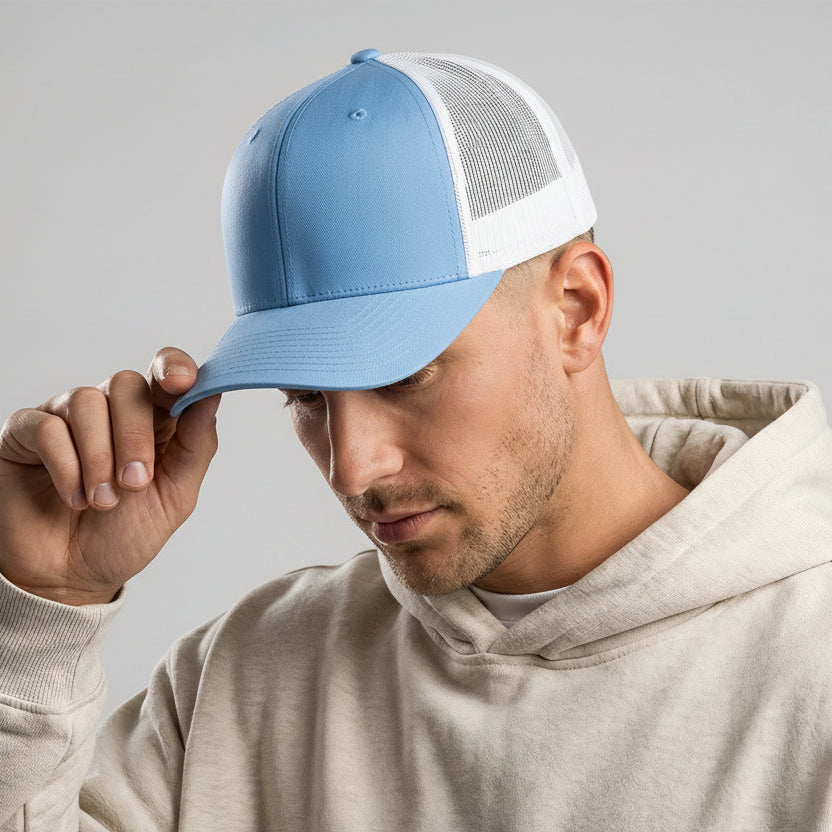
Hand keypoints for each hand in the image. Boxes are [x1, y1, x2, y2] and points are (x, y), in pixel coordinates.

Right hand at [0, 347, 220, 604]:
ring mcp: (66, 418)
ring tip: (102, 502)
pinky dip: (65, 465)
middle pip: (126, 384)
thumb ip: (197, 445)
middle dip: (135, 436)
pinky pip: (46, 427)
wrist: (71, 578)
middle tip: (135, 483)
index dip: (174, 367)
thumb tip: (212, 394)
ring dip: (99, 457)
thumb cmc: (125, 535)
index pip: (164, 372)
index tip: (182, 382)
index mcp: (154, 421)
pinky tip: (73, 497)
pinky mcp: (25, 433)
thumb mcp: (175, 496)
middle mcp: (110, 411)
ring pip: (86, 401)